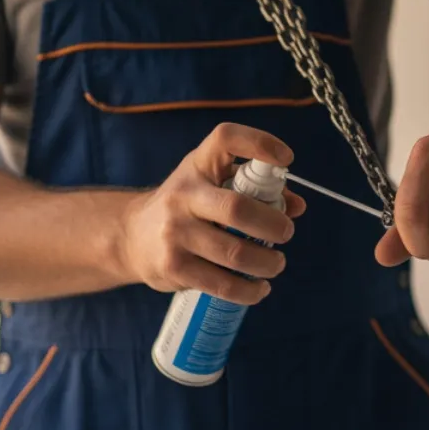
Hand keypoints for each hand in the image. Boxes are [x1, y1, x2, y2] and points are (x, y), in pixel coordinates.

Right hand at [118, 123, 305, 303]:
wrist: (132, 236)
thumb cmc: (186, 206)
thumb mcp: (212, 185)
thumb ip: (254, 190)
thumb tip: (297, 206)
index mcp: (198, 165)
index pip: (226, 139)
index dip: (260, 143)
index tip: (286, 159)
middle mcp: (184, 195)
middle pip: (238, 209)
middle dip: (273, 225)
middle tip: (286, 233)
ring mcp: (175, 232)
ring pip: (235, 253)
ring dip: (267, 263)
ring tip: (276, 264)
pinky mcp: (174, 267)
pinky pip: (221, 283)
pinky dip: (249, 290)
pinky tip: (259, 288)